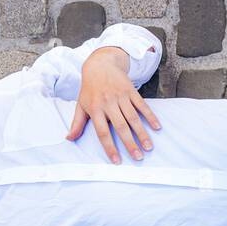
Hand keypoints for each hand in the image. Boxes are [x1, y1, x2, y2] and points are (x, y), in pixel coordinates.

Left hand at [69, 45, 160, 163]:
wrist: (100, 65)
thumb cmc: (89, 89)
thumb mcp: (81, 104)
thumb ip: (77, 123)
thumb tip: (69, 139)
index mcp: (95, 109)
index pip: (102, 132)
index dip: (109, 147)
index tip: (117, 161)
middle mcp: (108, 103)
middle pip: (121, 127)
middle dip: (130, 144)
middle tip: (138, 158)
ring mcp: (121, 97)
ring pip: (133, 118)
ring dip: (142, 133)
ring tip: (148, 147)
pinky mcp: (131, 91)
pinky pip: (142, 105)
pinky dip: (150, 116)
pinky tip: (157, 127)